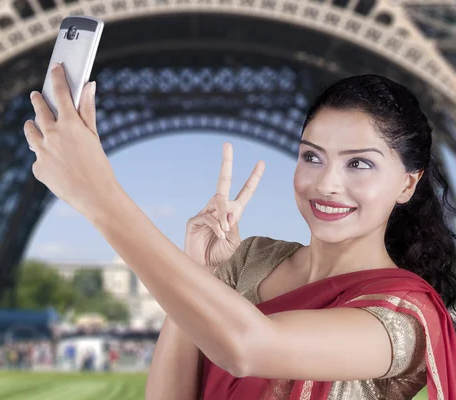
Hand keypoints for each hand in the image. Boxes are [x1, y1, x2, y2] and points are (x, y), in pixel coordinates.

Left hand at [24, 63, 118, 214]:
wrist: (94, 196)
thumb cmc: (99, 165)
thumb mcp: (94, 136)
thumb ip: (88, 110)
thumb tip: (89, 86)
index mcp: (69, 124)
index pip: (60, 92)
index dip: (57, 77)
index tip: (55, 68)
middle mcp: (51, 135)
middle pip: (39, 110)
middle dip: (38, 100)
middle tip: (37, 95)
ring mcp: (41, 152)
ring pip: (30, 131)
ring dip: (32, 125)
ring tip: (33, 123)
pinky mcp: (37, 169)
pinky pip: (38, 157)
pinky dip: (44, 156)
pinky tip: (53, 161)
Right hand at [184, 143, 264, 266]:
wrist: (206, 271)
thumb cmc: (222, 257)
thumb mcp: (235, 241)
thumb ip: (234, 225)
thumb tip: (228, 212)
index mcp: (234, 213)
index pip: (245, 192)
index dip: (253, 178)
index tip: (261, 162)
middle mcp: (219, 209)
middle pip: (223, 181)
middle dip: (226, 162)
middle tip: (227, 144)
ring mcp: (205, 212)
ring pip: (219, 203)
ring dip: (224, 216)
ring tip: (225, 232)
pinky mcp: (194, 220)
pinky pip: (209, 216)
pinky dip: (217, 225)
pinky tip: (220, 234)